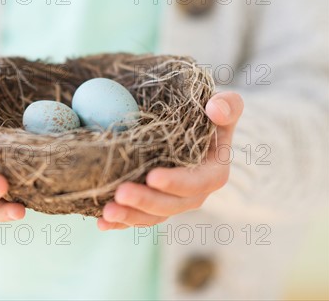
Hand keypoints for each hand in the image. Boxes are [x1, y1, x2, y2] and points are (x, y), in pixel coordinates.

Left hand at [98, 91, 243, 230]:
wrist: (190, 128)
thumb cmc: (207, 115)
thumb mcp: (223, 106)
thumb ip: (228, 105)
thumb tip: (214, 109)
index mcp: (212, 173)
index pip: (197, 183)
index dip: (176, 183)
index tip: (152, 177)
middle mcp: (192, 194)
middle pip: (170, 204)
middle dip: (146, 202)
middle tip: (121, 194)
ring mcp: (169, 202)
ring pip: (151, 216)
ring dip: (129, 217)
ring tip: (107, 213)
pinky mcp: (150, 205)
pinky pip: (135, 218)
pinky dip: (119, 223)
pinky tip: (101, 223)